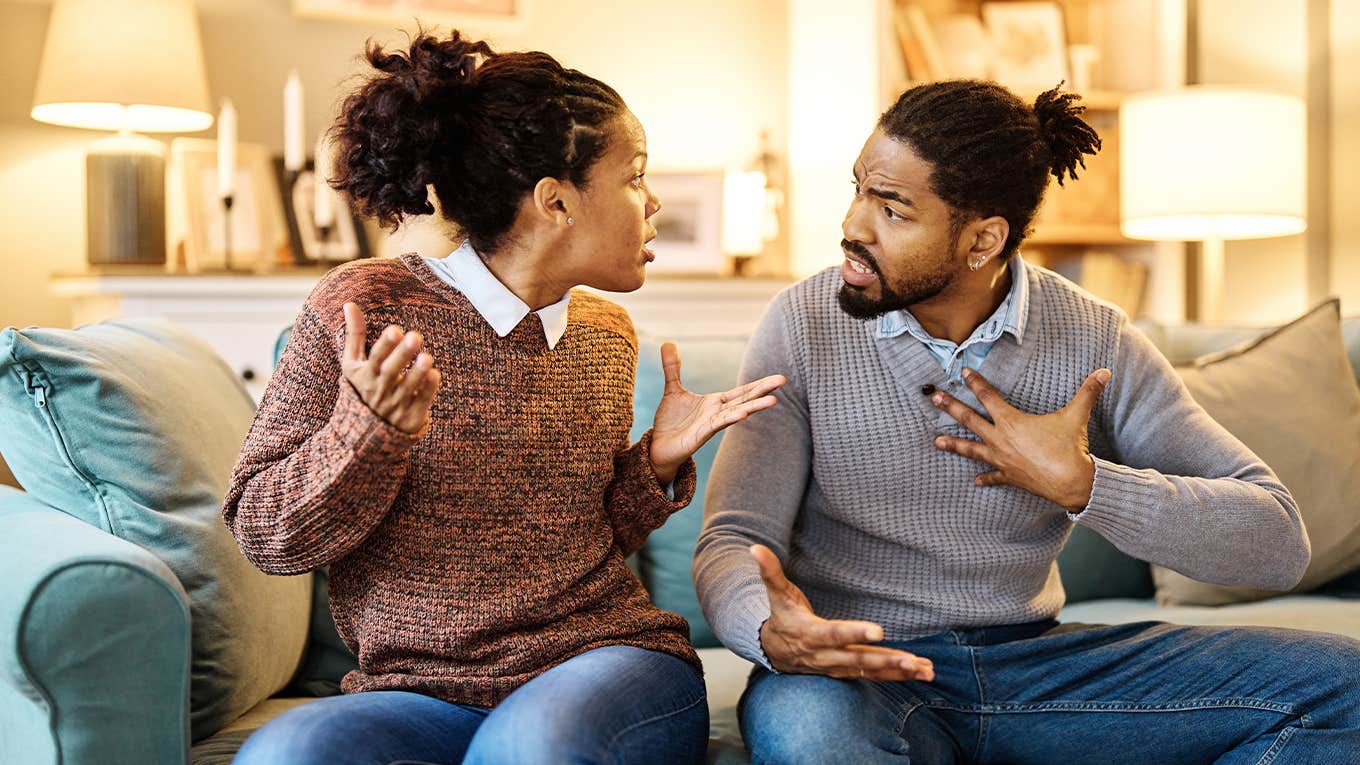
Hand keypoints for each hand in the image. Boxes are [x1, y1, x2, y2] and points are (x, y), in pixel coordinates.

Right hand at [341, 302, 441, 435]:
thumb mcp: (352, 364)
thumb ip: (355, 335)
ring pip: (407, 389)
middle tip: (415, 336)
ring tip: (428, 357)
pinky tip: (436, 374)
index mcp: (365, 376)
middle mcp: (379, 391)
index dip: (385, 346)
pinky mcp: (410, 418)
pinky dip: (427, 391)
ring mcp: (394, 406)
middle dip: (402, 355)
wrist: (365, 433)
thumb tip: (349, 303)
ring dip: (417, 373)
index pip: (374, 359)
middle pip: (390, 372)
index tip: (396, 329)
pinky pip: (420, 403)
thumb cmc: (362, 388)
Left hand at [648, 342, 784, 484]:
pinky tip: (743, 414)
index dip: (759, 384)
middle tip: (783, 380)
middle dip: (763, 390)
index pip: (742, 391)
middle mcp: (717, 413)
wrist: (658, 447)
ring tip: (774, 401)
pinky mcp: (700, 435)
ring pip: (737, 413)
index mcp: (715, 402)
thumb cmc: (670, 422)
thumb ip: (672, 368)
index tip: (779, 378)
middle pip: (745, 399)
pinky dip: (730, 419)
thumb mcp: (672, 389)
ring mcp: (711, 425)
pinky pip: (717, 425)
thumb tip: (668, 343)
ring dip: (754, 407)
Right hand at [751, 544, 933, 681]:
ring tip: (925, 669)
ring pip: (871, 671)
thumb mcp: (776, 593)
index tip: (878, 631)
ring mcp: (838, 667)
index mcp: (811, 634)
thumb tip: (754, 548)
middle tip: (911, 660)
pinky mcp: (848, 671)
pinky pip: (876, 676)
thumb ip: (769, 571)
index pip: (835, 634)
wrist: (775, 651)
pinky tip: (923, 672)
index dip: (855, 633)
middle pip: (858, 660)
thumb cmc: (782, 616)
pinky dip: (899, 676)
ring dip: (898, 671)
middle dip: (886, 661)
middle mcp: (826, 656)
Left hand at [931, 367, 1109, 511]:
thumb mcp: (1076, 415)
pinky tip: (974, 481)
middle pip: (969, 420)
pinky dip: (984, 478)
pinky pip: (993, 477)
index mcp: (1012, 421)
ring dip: (953, 445)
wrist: (1072, 483)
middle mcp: (1000, 439)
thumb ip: (1088, 391)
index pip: (988, 397)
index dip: (976, 382)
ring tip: (936, 442)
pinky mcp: (1009, 477)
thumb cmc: (1069, 448)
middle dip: (950, 408)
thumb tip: (1105, 371)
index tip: (962, 371)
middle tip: (934, 398)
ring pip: (971, 450)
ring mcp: (1002, 460)